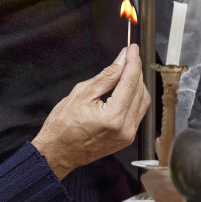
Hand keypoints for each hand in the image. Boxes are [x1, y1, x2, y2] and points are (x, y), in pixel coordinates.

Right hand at [32, 48, 149, 180]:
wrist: (57, 152)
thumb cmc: (62, 127)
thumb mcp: (82, 93)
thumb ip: (106, 76)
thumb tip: (122, 61)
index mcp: (113, 117)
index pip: (130, 81)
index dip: (133, 61)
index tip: (132, 49)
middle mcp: (125, 128)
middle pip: (140, 90)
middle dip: (135, 71)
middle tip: (127, 57)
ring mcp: (127, 136)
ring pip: (142, 101)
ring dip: (137, 84)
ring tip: (125, 71)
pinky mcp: (126, 139)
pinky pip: (137, 113)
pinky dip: (134, 98)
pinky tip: (125, 89)